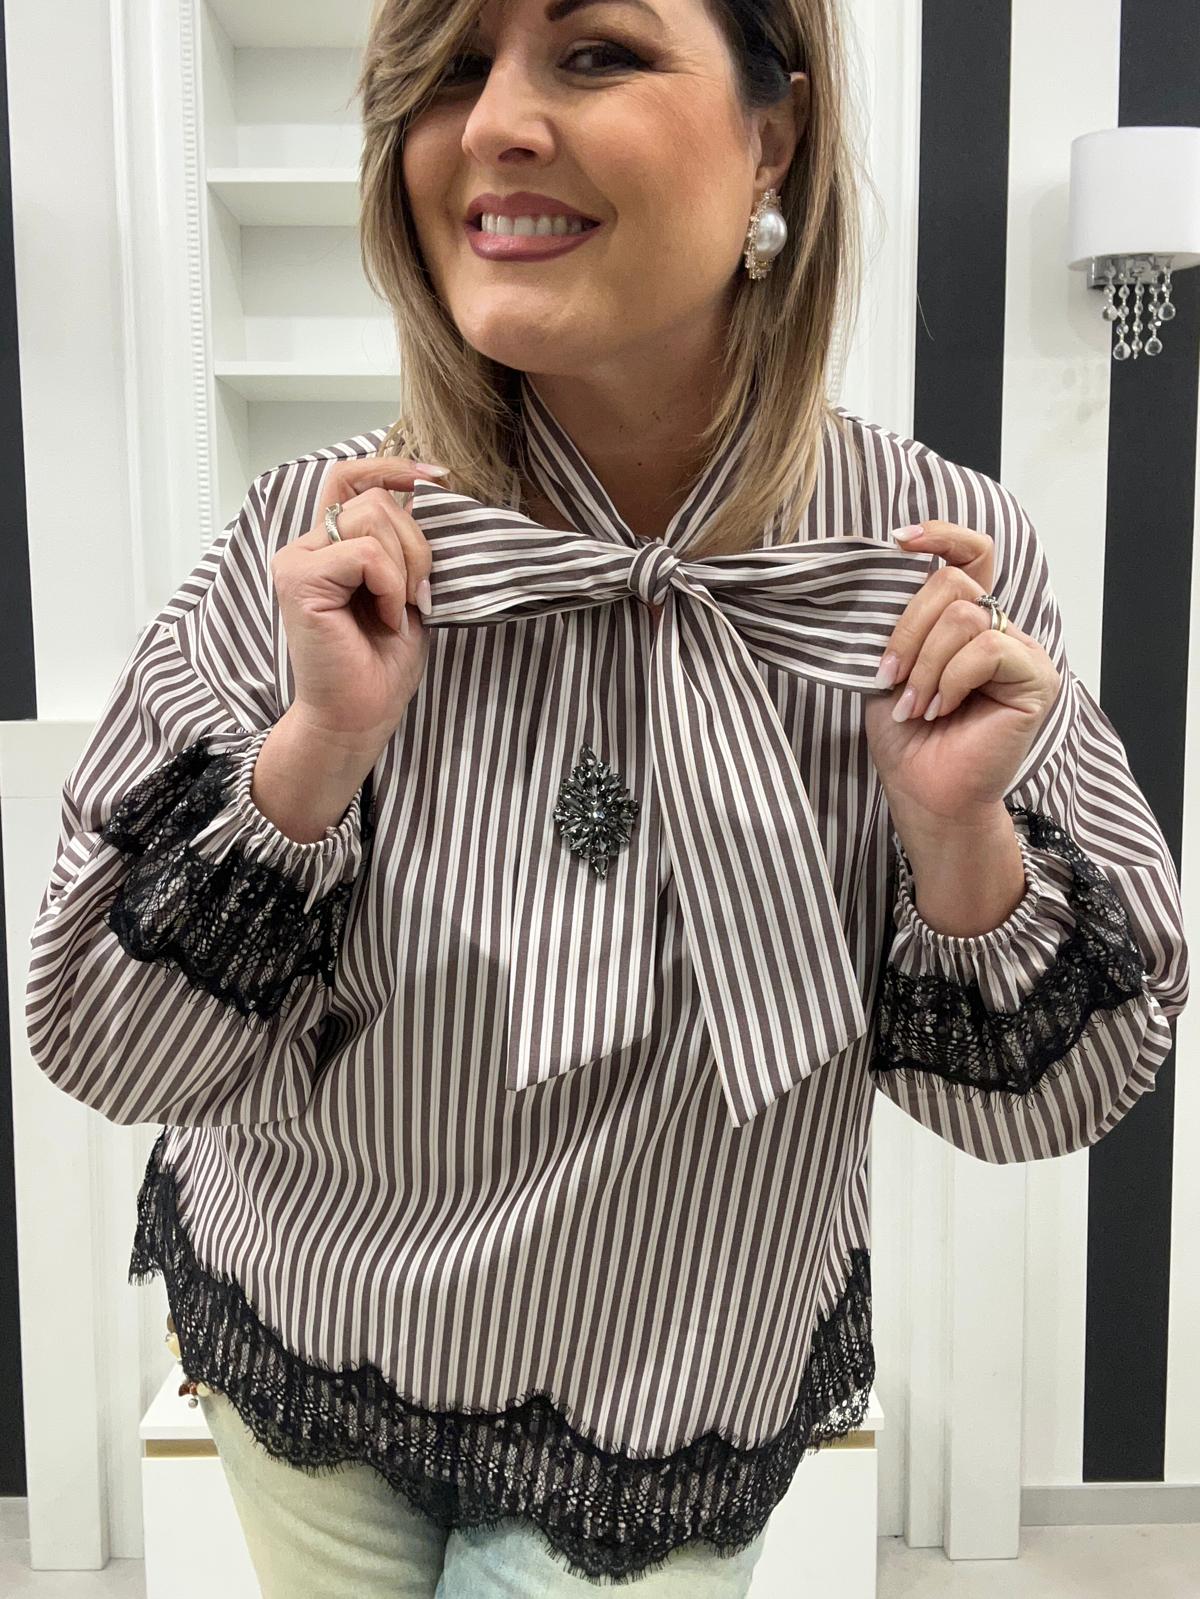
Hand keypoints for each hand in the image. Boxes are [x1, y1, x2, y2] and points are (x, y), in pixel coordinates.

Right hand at [270, 455, 448, 755]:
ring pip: (372, 519)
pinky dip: (390, 586)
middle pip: (376, 500)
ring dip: (404, 567)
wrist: (360, 715)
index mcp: (330, 545)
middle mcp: (307, 546)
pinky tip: (387, 619)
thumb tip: (426, 494)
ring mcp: (298, 561)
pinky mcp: (298, 580)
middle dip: (416, 545)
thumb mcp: (406, 590)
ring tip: (399, 611)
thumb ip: (404, 545)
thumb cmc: (382, 662)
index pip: (351, 478)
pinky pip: (364, 554)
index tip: (440, 476)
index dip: (392, 466)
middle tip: (418, 596)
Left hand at [863, 520, 1061, 832]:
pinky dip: (953, 678)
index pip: (971, 554)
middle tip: (889, 677)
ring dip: (926, 664)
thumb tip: (885, 578)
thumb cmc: (906, 736)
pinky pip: (988, 649)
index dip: (940, 536)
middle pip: (953, 584)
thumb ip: (899, 623)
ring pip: (966, 617)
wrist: (925, 792)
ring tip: (914, 705)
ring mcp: (1021, 651)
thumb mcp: (890, 667)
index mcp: (965, 620)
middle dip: (909, 629)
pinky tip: (941, 709)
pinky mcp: (1036, 678)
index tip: (898, 540)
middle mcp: (998, 629)